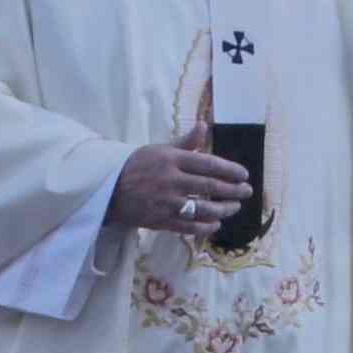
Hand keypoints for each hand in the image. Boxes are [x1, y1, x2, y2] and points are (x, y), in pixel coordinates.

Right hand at [107, 139, 255, 240]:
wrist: (106, 190)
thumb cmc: (135, 166)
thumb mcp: (159, 149)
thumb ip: (185, 142)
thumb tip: (204, 126)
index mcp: (171, 160)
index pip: (209, 164)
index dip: (230, 170)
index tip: (244, 175)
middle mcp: (171, 180)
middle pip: (210, 187)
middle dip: (233, 190)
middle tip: (246, 191)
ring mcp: (166, 202)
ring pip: (203, 209)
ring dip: (223, 209)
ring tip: (234, 207)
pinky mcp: (160, 220)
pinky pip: (189, 226)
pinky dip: (205, 226)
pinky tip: (215, 224)